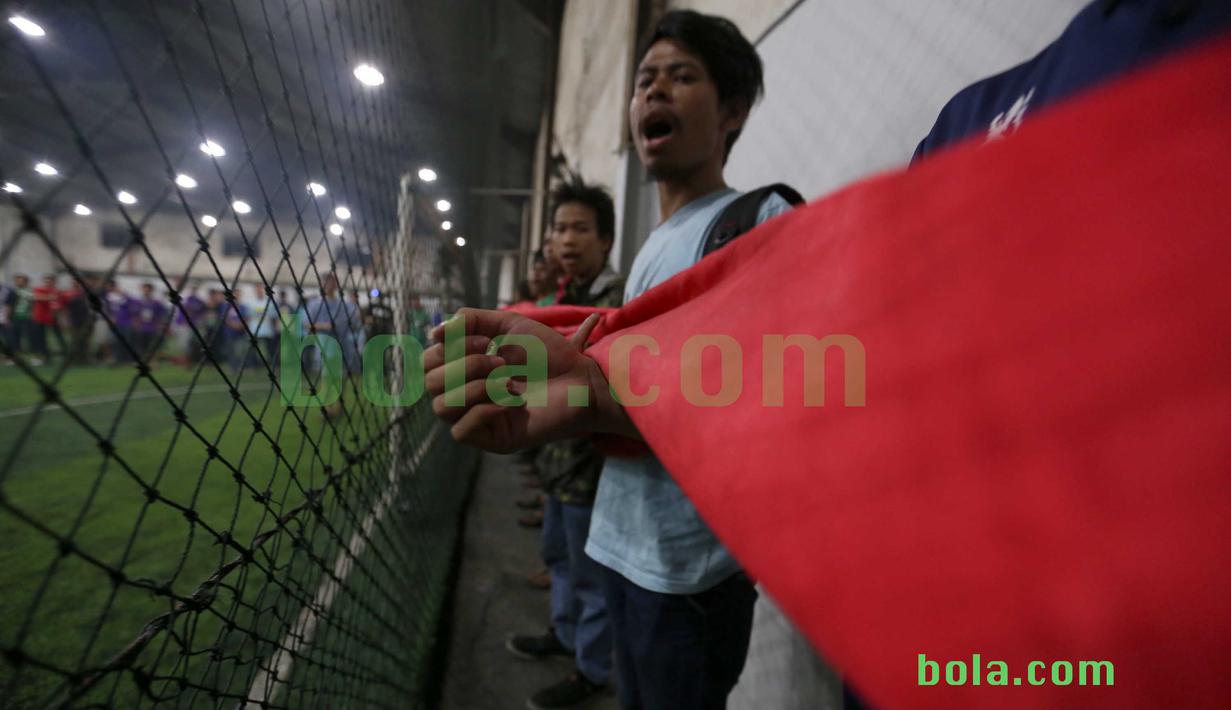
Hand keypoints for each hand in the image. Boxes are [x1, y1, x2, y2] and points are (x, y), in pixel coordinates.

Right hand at [421, 308, 635, 451]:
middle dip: (464, 365)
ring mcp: (479, 419)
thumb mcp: (509, 327)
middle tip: (499, 360)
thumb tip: (433, 332)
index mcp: (466, 369)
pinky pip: (461, 432)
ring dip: (474, 387)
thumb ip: (471, 320)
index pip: (428, 362)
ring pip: (441, 407)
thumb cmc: (550, 354)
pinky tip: (513, 401)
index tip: (482, 339)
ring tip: (509, 380)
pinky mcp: (493, 439)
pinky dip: (483, 410)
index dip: (446, 348)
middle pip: (429, 383)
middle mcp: (467, 395)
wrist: (583, 378)